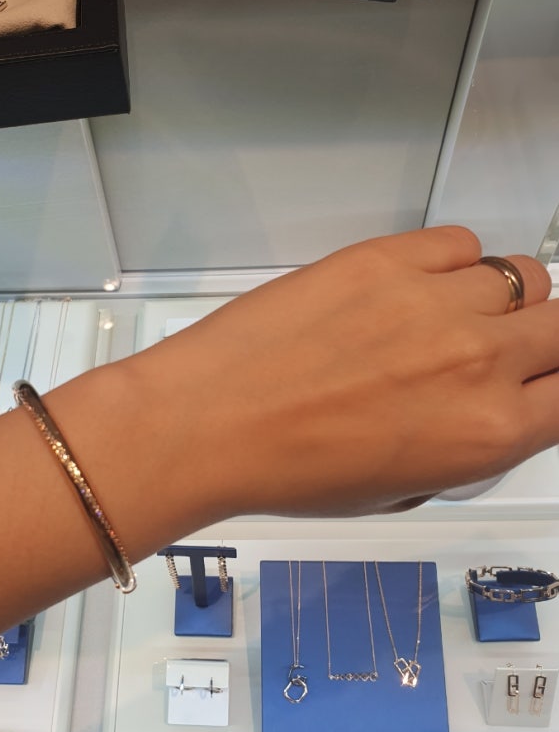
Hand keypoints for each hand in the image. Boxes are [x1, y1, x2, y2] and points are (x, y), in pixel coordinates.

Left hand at [102, 225, 555, 524]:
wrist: (209, 423)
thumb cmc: (288, 468)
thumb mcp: (400, 489)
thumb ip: (468, 445)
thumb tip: (496, 410)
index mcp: (487, 436)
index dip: (556, 383)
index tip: (541, 378)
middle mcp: (477, 363)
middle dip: (540, 341)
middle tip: (498, 349)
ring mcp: (435, 302)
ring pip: (517, 279)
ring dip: (493, 301)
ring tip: (439, 320)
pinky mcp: (387, 258)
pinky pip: (459, 242)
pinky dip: (449, 263)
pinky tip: (410, 288)